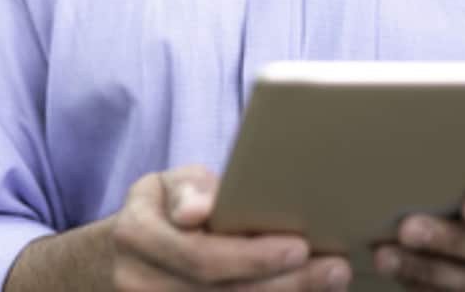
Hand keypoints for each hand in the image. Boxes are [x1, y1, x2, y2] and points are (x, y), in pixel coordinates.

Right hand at [110, 165, 351, 289]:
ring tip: (330, 284)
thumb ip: (188, 190)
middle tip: (335, 269)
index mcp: (134, 236)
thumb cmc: (163, 209)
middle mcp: (137, 282)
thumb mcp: (170, 184)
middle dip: (285, 285)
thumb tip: (198, 211)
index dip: (253, 257)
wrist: (129, 256)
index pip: (202, 257)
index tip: (300, 247)